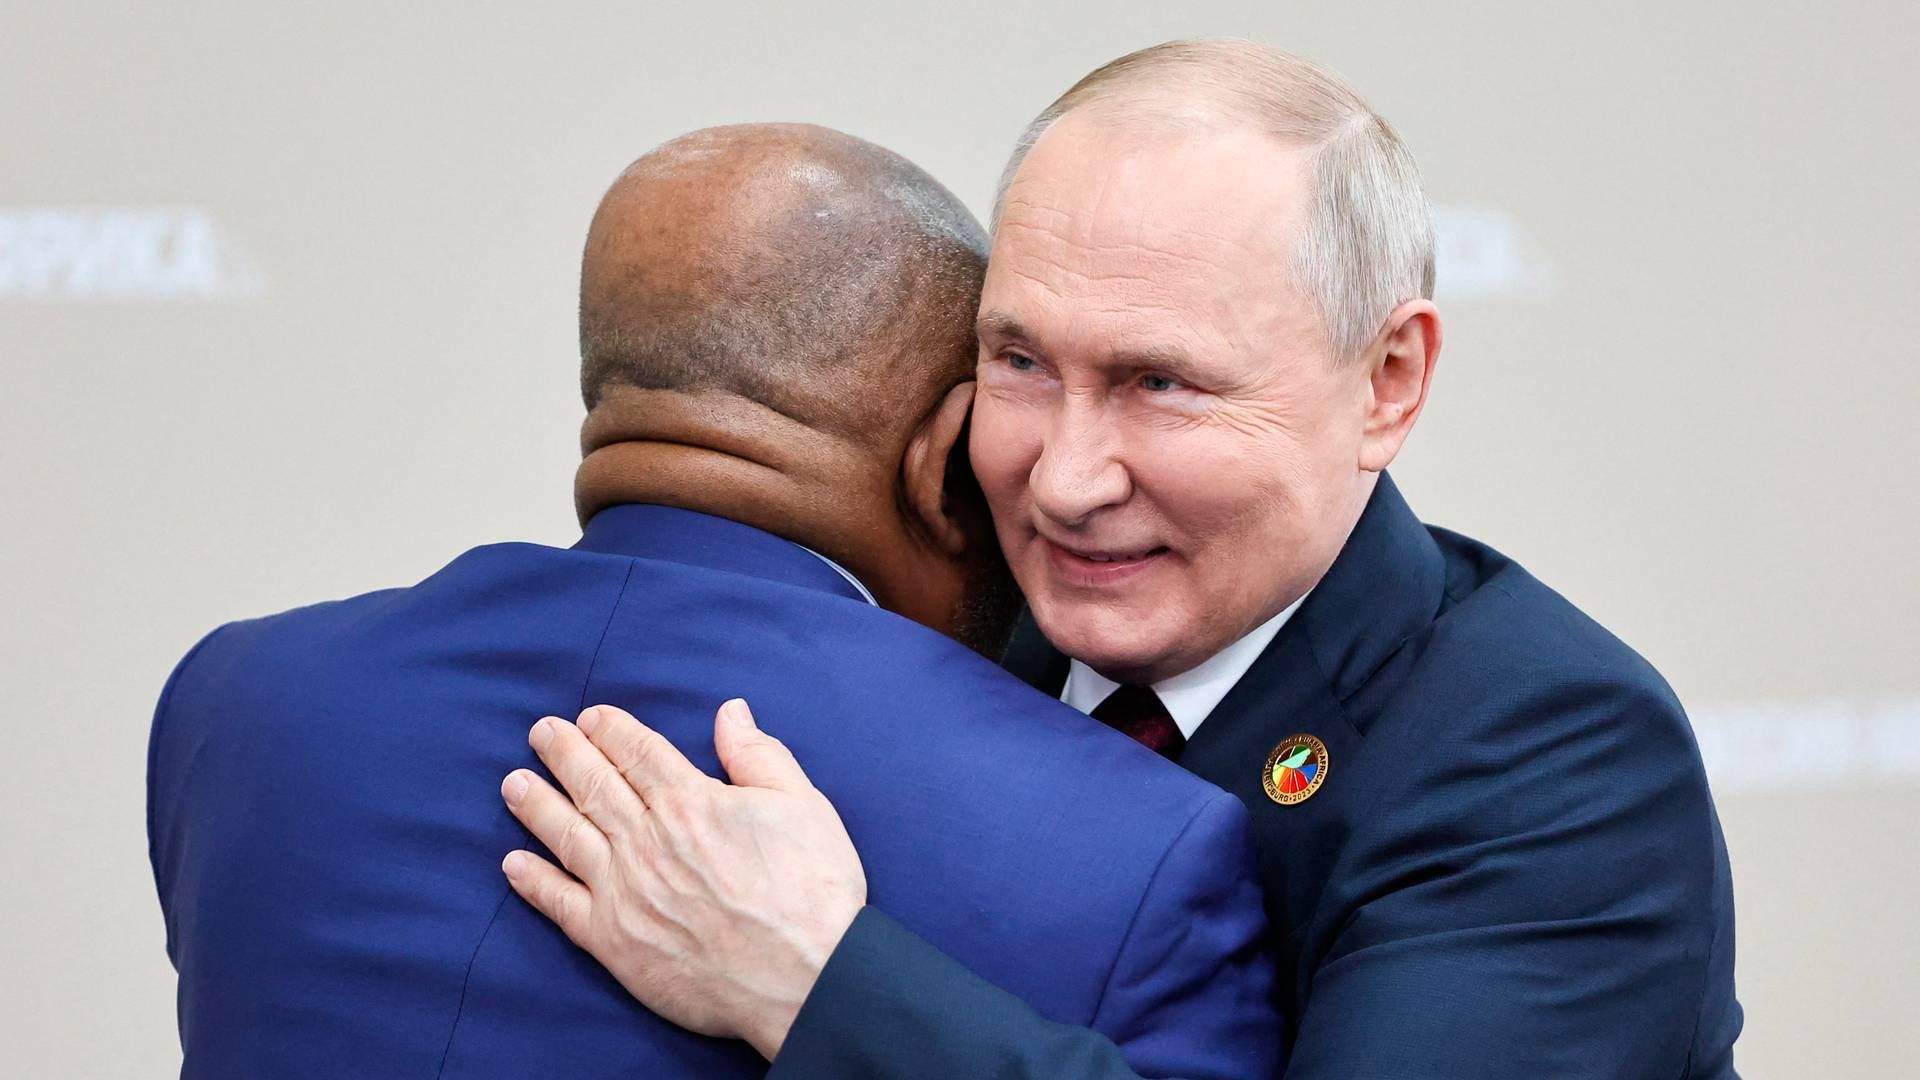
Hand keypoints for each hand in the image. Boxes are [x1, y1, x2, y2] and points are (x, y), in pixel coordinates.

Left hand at [499, 699, 866, 1058]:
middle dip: (563, 753)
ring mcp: (624, 891)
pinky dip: (534, 881)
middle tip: (540, 733)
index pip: (637, 752)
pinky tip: (514, 864)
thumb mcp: (803, 804)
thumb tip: (729, 712)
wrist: (805, 978)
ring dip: (537, 806)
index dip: (610, 729)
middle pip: (593, 785)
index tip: (589, 717)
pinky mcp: (614, 941)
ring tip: (514, 784)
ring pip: (567, 836)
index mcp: (690, 801)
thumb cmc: (812, 891)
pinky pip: (561, 904)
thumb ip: (758, 755)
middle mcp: (646, 840)